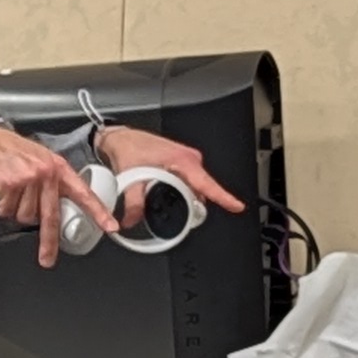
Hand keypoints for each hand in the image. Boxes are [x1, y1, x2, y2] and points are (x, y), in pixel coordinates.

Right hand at [0, 123, 111, 267]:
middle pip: (51, 216)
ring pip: (25, 216)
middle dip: (48, 241)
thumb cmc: (5, 152)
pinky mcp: (11, 184)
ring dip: (14, 210)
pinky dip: (0, 205)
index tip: (110, 227)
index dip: (98, 212)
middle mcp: (46, 173)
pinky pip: (7, 210)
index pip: (83, 193)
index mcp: (57, 167)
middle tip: (47, 259)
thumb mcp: (37, 161)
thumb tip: (53, 209)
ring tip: (8, 193)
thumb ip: (49, 183)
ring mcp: (29, 179)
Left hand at [93, 126, 246, 221]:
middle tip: (178, 214)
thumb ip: (134, 202)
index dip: (224, 197)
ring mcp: (187, 160)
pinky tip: (167, 193)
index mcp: (182, 160)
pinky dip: (182, 190)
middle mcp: (189, 158)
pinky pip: (189, 181)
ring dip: (186, 196)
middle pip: (202, 189)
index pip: (207, 183)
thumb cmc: (128, 147)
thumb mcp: (130, 177)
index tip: (237, 206)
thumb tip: (133, 220)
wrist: (121, 138)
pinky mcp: (182, 163)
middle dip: (194, 204)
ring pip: (195, 186)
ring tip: (163, 197)